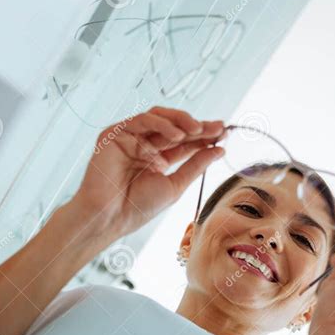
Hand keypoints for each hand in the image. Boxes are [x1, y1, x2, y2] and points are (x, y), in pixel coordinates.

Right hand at [69, 106, 226, 244]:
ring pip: (158, 117)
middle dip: (198, 125)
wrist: (110, 217)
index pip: (185, 141)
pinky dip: (161, 124)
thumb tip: (219, 149)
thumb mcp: (175, 185)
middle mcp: (145, 145)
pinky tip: (177, 135)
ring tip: (198, 130)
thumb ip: (195, 165)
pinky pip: (141, 120)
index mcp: (158, 158)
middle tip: (217, 128)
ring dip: (181, 120)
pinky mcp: (115, 134)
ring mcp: (130, 138)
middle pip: (174, 126)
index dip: (205, 136)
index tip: (224, 134)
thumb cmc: (138, 207)